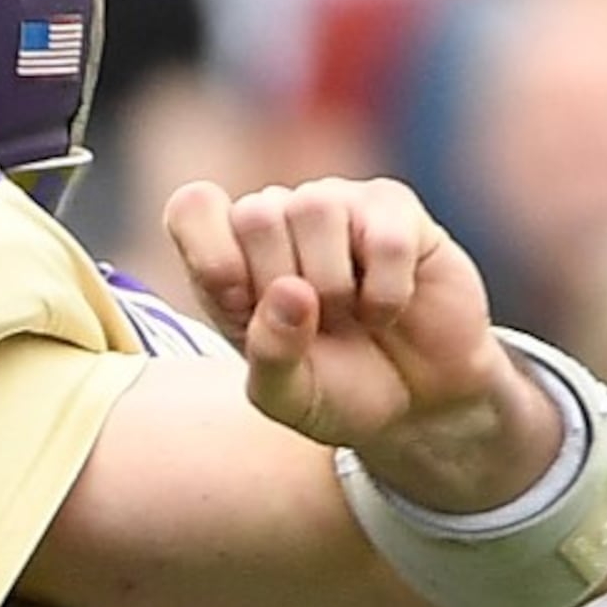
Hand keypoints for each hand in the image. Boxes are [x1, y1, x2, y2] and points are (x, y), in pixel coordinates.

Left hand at [165, 177, 556, 513]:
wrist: (415, 401)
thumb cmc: (335, 389)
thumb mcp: (285, 397)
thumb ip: (270, 354)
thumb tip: (291, 290)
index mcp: (230, 257)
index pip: (191, 209)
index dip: (214, 257)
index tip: (241, 306)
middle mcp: (278, 219)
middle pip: (255, 213)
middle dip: (280, 281)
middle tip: (311, 321)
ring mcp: (337, 205)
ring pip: (315, 208)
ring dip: (334, 283)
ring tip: (349, 314)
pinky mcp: (395, 208)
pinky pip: (385, 237)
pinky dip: (386, 292)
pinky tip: (387, 309)